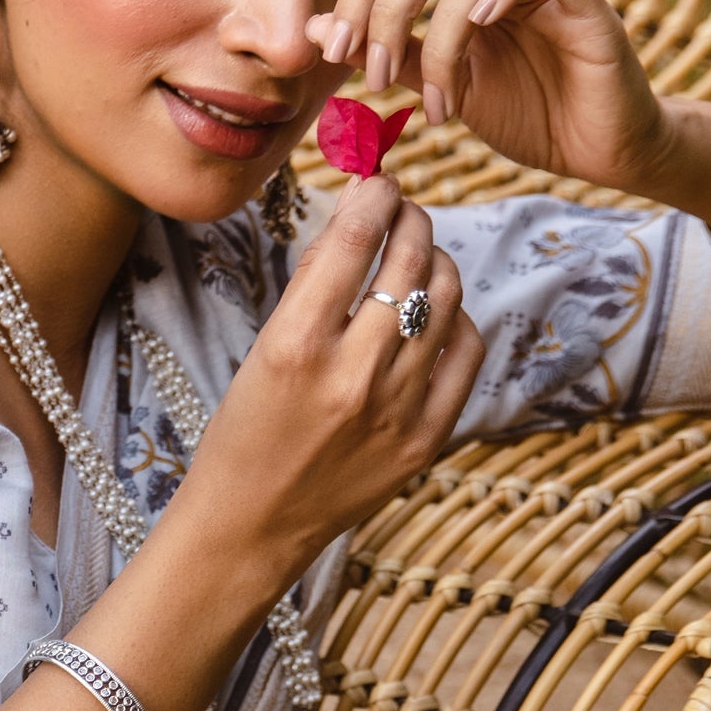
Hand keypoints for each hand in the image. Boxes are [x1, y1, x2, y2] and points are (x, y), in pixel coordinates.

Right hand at [166, 174, 482, 602]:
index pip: (353, 240)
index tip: (379, 182)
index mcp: (294, 345)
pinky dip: (457, 318)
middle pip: (409, 260)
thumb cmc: (243, 434)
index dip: (375, 195)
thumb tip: (357, 222)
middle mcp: (352, 374)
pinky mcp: (426, 438)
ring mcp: (396, 409)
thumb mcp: (261, 350)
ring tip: (420, 255)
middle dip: (411, 219)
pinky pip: (466, 351)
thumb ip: (311, 288)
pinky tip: (437, 314)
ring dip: (437, 260)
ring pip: (445, 297)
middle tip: (403, 210)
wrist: (251, 527)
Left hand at [318, 0, 665, 190]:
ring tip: (436, 102)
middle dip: (381, 6)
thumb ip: (387, 53)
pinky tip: (477, 27)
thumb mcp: (439, 84)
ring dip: (435, 39)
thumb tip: (316, 31)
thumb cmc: (527, 112)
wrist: (597, 150)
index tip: (335, 53)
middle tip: (368, 72)